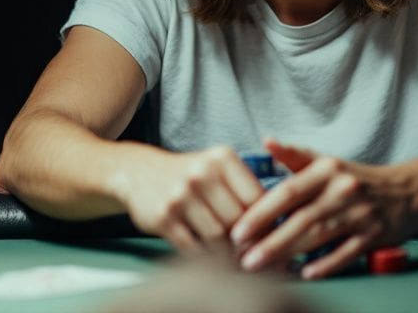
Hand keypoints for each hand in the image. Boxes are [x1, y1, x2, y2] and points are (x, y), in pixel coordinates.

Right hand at [116, 145, 265, 254]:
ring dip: (228, 254)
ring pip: (218, 238)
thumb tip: (279, 227)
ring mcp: (180, 196)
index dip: (267, 222)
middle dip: (248, 242)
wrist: (138, 172)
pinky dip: (204, 257)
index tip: (273, 237)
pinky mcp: (163, 218)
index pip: (257, 198)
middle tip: (255, 256)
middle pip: (239, 221)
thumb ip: (245, 191)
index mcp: (222, 158)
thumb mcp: (217, 168)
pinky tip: (209, 258)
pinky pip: (193, 248)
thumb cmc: (189, 175)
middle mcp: (201, 174)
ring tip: (235, 259)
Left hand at [229, 139, 417, 278]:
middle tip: (242, 257)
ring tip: (262, 267)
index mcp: (327, 170)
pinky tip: (305, 273)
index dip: (261, 211)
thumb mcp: (328, 162)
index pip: (289, 191)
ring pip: (319, 236)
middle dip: (269, 239)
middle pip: (301, 217)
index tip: (237, 230)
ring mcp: (360, 213)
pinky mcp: (375, 234)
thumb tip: (266, 141)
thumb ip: (295, 156)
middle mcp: (343, 189)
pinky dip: (326, 264)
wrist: (408, 191)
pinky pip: (347, 253)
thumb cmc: (357, 179)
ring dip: (289, 253)